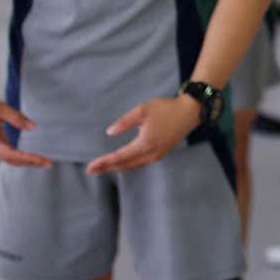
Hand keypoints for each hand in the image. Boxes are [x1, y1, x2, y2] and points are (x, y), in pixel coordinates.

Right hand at [0, 95, 51, 166]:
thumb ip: (16, 117)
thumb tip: (33, 127)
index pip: (9, 154)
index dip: (26, 158)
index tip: (40, 160)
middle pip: (12, 160)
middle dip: (31, 162)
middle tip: (49, 163)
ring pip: (12, 161)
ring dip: (28, 162)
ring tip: (46, 162)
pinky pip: (10, 157)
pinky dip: (23, 158)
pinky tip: (35, 159)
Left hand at [86, 95, 200, 174]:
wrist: (190, 112)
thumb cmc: (166, 109)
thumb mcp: (143, 110)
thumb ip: (125, 121)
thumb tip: (110, 132)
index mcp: (145, 144)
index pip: (119, 157)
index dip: (103, 163)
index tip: (90, 167)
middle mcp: (151, 154)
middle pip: (125, 165)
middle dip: (107, 168)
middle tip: (91, 170)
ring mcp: (157, 155)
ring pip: (132, 166)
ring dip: (117, 167)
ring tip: (103, 167)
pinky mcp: (160, 153)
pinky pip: (139, 163)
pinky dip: (127, 164)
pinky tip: (121, 162)